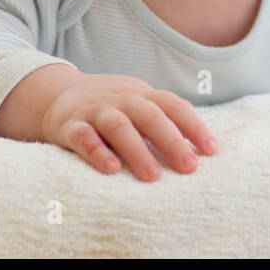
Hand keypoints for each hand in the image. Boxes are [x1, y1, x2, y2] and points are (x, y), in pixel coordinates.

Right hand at [38, 73, 218, 180]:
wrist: (56, 92)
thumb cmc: (111, 106)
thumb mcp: (138, 103)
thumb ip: (164, 119)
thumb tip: (201, 149)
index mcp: (142, 95)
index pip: (173, 105)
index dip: (194, 125)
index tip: (212, 150)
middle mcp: (121, 99)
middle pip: (149, 116)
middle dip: (171, 141)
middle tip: (190, 167)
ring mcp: (95, 111)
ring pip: (118, 127)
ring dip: (137, 151)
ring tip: (153, 176)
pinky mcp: (70, 125)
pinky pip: (83, 137)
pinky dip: (96, 152)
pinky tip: (110, 169)